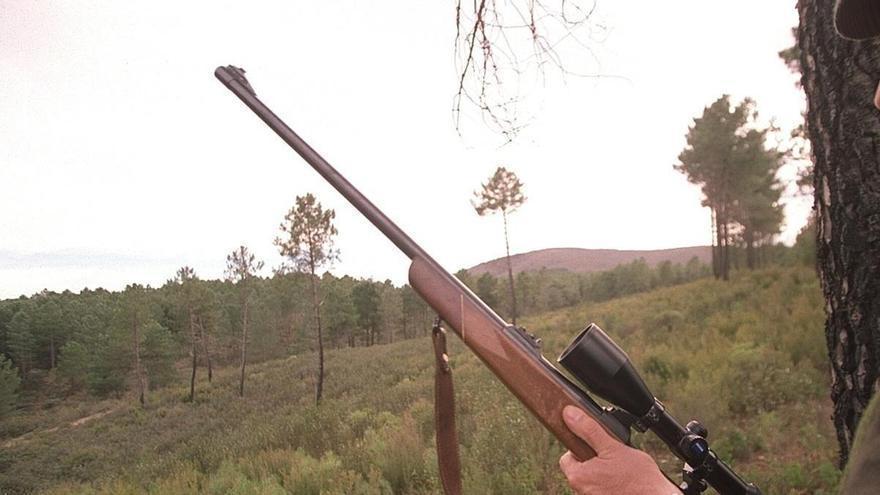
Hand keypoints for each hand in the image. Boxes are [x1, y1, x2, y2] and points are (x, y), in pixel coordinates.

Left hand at [559, 405, 679, 494]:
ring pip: (594, 478)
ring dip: (604, 470)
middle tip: (612, 454)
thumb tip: (569, 414)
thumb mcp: (613, 447)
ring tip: (621, 467)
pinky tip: (625, 478)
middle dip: (595, 459)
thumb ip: (589, 430)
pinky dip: (612, 482)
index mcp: (578, 476)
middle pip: (581, 467)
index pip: (567, 456)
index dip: (581, 446)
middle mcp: (582, 491)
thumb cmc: (639, 479)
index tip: (595, 444)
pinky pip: (604, 488)